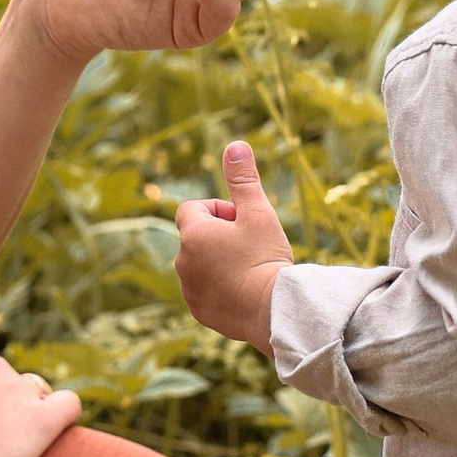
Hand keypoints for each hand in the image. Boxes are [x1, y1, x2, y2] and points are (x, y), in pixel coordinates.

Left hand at [174, 139, 294, 352]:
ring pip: (201, 266)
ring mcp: (189, 290)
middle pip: (197, 238)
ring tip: (250, 270)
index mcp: (193, 235)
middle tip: (251, 245)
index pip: (192, 209)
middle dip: (220, 236)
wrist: (274, 310)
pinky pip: (206, 292)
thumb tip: (235, 145)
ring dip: (219, 262)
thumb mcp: (258, 213)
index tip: (241, 220)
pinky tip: (246, 291)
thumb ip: (243, 179)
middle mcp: (182, 263)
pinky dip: (221, 288)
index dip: (218, 210)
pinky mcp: (200, 311)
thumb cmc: (266, 257)